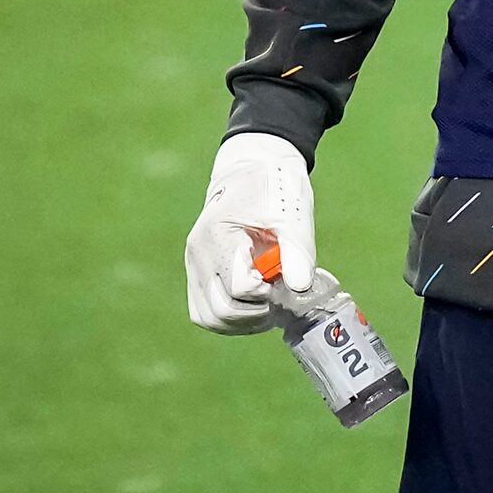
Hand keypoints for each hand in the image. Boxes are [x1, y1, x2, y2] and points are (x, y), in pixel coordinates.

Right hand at [184, 133, 317, 333]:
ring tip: (271, 305)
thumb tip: (299, 288)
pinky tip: (257, 306)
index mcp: (218, 236)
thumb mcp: (293, 215)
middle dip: (257, 313)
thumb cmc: (274, 188)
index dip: (268, 293)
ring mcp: (194, 266)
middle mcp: (197, 255)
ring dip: (243, 322)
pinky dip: (232, 318)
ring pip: (210, 318)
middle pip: (221, 311)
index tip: (285, 280)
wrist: (251, 170)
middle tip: (282, 299)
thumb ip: (297, 251)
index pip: (239, 287)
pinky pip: (207, 311)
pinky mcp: (198, 274)